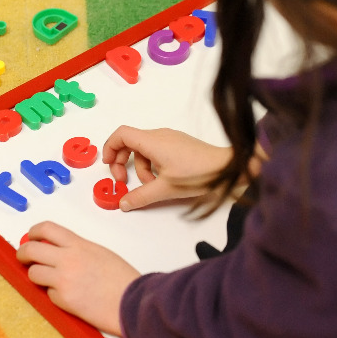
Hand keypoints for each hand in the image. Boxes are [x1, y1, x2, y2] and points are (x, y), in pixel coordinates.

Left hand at [17, 221, 139, 336]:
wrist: (131, 301)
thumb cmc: (122, 279)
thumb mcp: (99, 253)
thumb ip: (78, 250)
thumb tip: (59, 252)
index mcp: (79, 245)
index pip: (46, 229)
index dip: (33, 232)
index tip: (30, 237)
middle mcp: (67, 259)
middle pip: (31, 250)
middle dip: (23, 253)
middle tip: (24, 257)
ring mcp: (63, 279)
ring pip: (33, 273)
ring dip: (37, 276)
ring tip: (47, 280)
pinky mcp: (63, 299)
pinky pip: (48, 294)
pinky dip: (55, 295)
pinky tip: (69, 296)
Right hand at [102, 126, 232, 210]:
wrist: (228, 168)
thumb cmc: (198, 174)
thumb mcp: (166, 189)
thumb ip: (141, 196)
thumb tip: (123, 203)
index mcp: (153, 141)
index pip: (121, 134)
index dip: (110, 148)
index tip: (108, 165)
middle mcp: (160, 135)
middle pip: (130, 142)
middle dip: (122, 162)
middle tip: (123, 181)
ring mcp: (170, 138)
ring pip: (144, 150)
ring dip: (141, 168)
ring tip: (152, 185)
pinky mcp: (178, 144)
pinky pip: (156, 151)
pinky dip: (152, 165)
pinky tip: (162, 180)